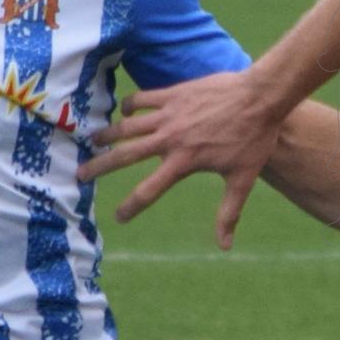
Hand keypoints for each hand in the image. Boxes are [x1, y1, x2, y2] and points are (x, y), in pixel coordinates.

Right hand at [94, 68, 298, 244]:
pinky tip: (124, 110)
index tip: (118, 218)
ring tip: (91, 140)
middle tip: (80, 175)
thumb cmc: (254, 139)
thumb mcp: (242, 179)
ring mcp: (169, 114)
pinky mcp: (173, 94)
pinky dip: (130, 105)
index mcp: (183, 162)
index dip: (131, 206)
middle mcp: (169, 138)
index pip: (149, 190)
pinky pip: (142, 99)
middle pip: (124, 156)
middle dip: (99, 167)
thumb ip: (228, 213)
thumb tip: (225, 246)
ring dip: (107, 134)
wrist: (260, 97)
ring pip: (127, 125)